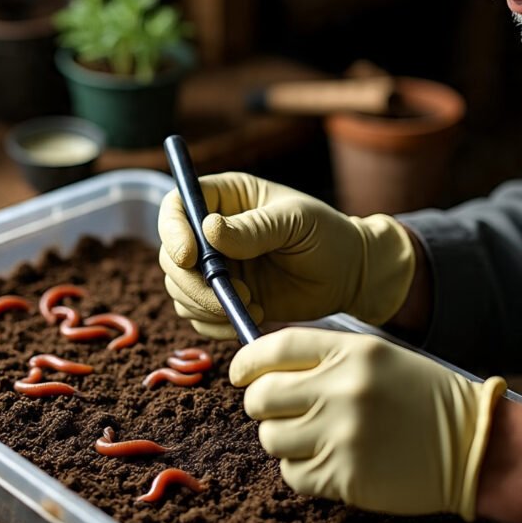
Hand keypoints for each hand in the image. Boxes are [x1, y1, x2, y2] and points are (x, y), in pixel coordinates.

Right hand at [158, 172, 414, 339]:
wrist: (350, 275)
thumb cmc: (327, 235)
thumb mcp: (294, 222)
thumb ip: (253, 228)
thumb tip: (208, 229)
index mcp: (225, 198)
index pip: (177, 207)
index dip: (172, 231)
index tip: (190, 258)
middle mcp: (212, 233)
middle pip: (171, 255)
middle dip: (192, 282)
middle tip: (231, 294)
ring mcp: (216, 268)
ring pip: (180, 290)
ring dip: (205, 306)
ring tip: (251, 304)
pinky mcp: (224, 299)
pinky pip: (198, 316)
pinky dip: (216, 324)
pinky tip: (252, 315)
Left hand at [229, 327, 506, 519]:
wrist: (473, 445)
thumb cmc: (420, 395)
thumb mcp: (375, 356)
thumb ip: (321, 356)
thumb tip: (263, 365)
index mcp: (351, 352)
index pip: (275, 348)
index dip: (247, 361)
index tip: (239, 373)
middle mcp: (342, 390)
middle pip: (262, 397)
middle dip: (259, 403)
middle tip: (274, 408)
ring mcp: (342, 436)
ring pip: (271, 438)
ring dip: (281, 437)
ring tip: (308, 435)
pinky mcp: (346, 477)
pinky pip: (293, 474)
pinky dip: (300, 468)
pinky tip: (326, 459)